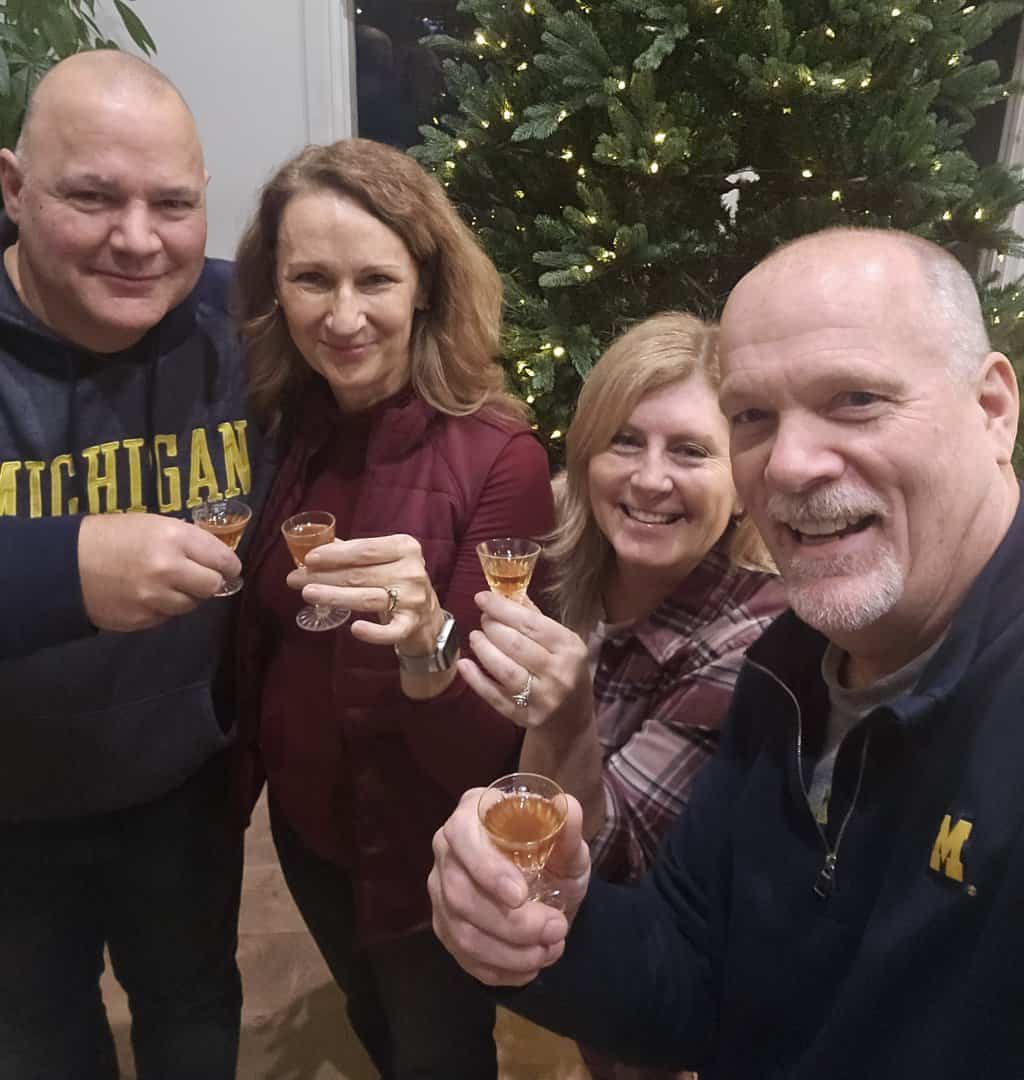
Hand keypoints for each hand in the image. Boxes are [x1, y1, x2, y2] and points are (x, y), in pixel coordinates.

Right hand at [78, 513, 240, 631]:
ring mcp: (155, 598)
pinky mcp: (142, 619)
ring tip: (166, 584)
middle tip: (200, 577)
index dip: (229, 565)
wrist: (64, 564)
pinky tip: (147, 595)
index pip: (223, 559)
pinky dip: (163, 608)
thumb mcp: (153, 524)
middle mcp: (169, 569)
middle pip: (212, 586)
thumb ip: (187, 540)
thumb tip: (217, 558)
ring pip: (191, 605)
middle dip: (209, 582)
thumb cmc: (111, 536)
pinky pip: (166, 617)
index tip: (229, 568)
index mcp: (174, 538)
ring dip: (185, 596)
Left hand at [292, 534, 443, 652]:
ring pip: (367, 598)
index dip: (335, 554)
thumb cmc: (398, 583)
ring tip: (307, 594)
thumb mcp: (384, 561)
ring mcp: (413, 599)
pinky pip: (390, 631)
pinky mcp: (411, 625)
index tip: (309, 559)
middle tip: (295, 578)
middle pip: (360, 573)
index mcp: (405, 547)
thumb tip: (316, 546)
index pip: (364, 549)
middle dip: (324, 576)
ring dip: (334, 596)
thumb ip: (355, 553)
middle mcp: (411, 571)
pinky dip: (373, 633)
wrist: (428, 617)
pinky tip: (354, 629)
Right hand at [428, 787, 590, 985]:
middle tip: (556, 930)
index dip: (487, 870)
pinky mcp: (445, 926)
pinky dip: (500, 970)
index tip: (521, 896)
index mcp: (471, 816)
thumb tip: (568, 809)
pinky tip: (529, 968)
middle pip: (461, 894)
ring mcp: (440, 891)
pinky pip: (463, 958)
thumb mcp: (567, 843)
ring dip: (509, 953)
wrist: (548, 886)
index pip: (462, 837)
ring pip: (461, 932)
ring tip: (549, 951)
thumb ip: (567, 831)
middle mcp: (446, 850)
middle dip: (511, 924)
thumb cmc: (551, 854)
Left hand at [458, 591, 593, 732]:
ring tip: (475, 637)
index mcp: (570, 648)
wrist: (573, 718)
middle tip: (483, 619)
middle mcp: (558, 673)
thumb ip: (535, 619)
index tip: (482, 598)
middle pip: (515, 645)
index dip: (503, 608)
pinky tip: (464, 664)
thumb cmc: (565, 671)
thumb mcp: (562, 643)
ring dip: (483, 649)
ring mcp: (542, 698)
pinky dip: (476, 679)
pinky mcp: (525, 717)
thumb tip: (506, 593)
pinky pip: (494, 696)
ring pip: (505, 670)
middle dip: (492, 627)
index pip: (531, 624)